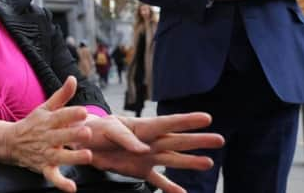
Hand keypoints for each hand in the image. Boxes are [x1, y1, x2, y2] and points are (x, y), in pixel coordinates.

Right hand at [3, 76, 93, 192]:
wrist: (11, 142)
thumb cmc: (34, 123)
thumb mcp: (45, 107)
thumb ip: (62, 95)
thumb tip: (73, 78)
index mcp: (48, 121)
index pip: (60, 116)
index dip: (71, 114)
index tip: (83, 111)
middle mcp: (47, 137)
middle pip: (61, 136)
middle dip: (74, 135)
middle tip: (87, 132)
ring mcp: (45, 153)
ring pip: (60, 157)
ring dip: (73, 158)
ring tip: (87, 157)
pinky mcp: (44, 168)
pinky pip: (52, 177)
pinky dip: (61, 183)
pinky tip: (71, 188)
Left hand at [81, 113, 223, 192]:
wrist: (84, 141)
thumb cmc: (96, 129)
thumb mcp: (108, 130)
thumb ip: (125, 139)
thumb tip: (143, 149)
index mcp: (142, 127)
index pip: (168, 122)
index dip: (187, 120)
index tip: (206, 118)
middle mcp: (149, 141)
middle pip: (177, 141)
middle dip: (198, 140)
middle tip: (220, 139)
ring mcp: (147, 157)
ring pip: (172, 160)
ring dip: (190, 162)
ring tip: (209, 163)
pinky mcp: (139, 169)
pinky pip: (157, 181)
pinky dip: (169, 188)